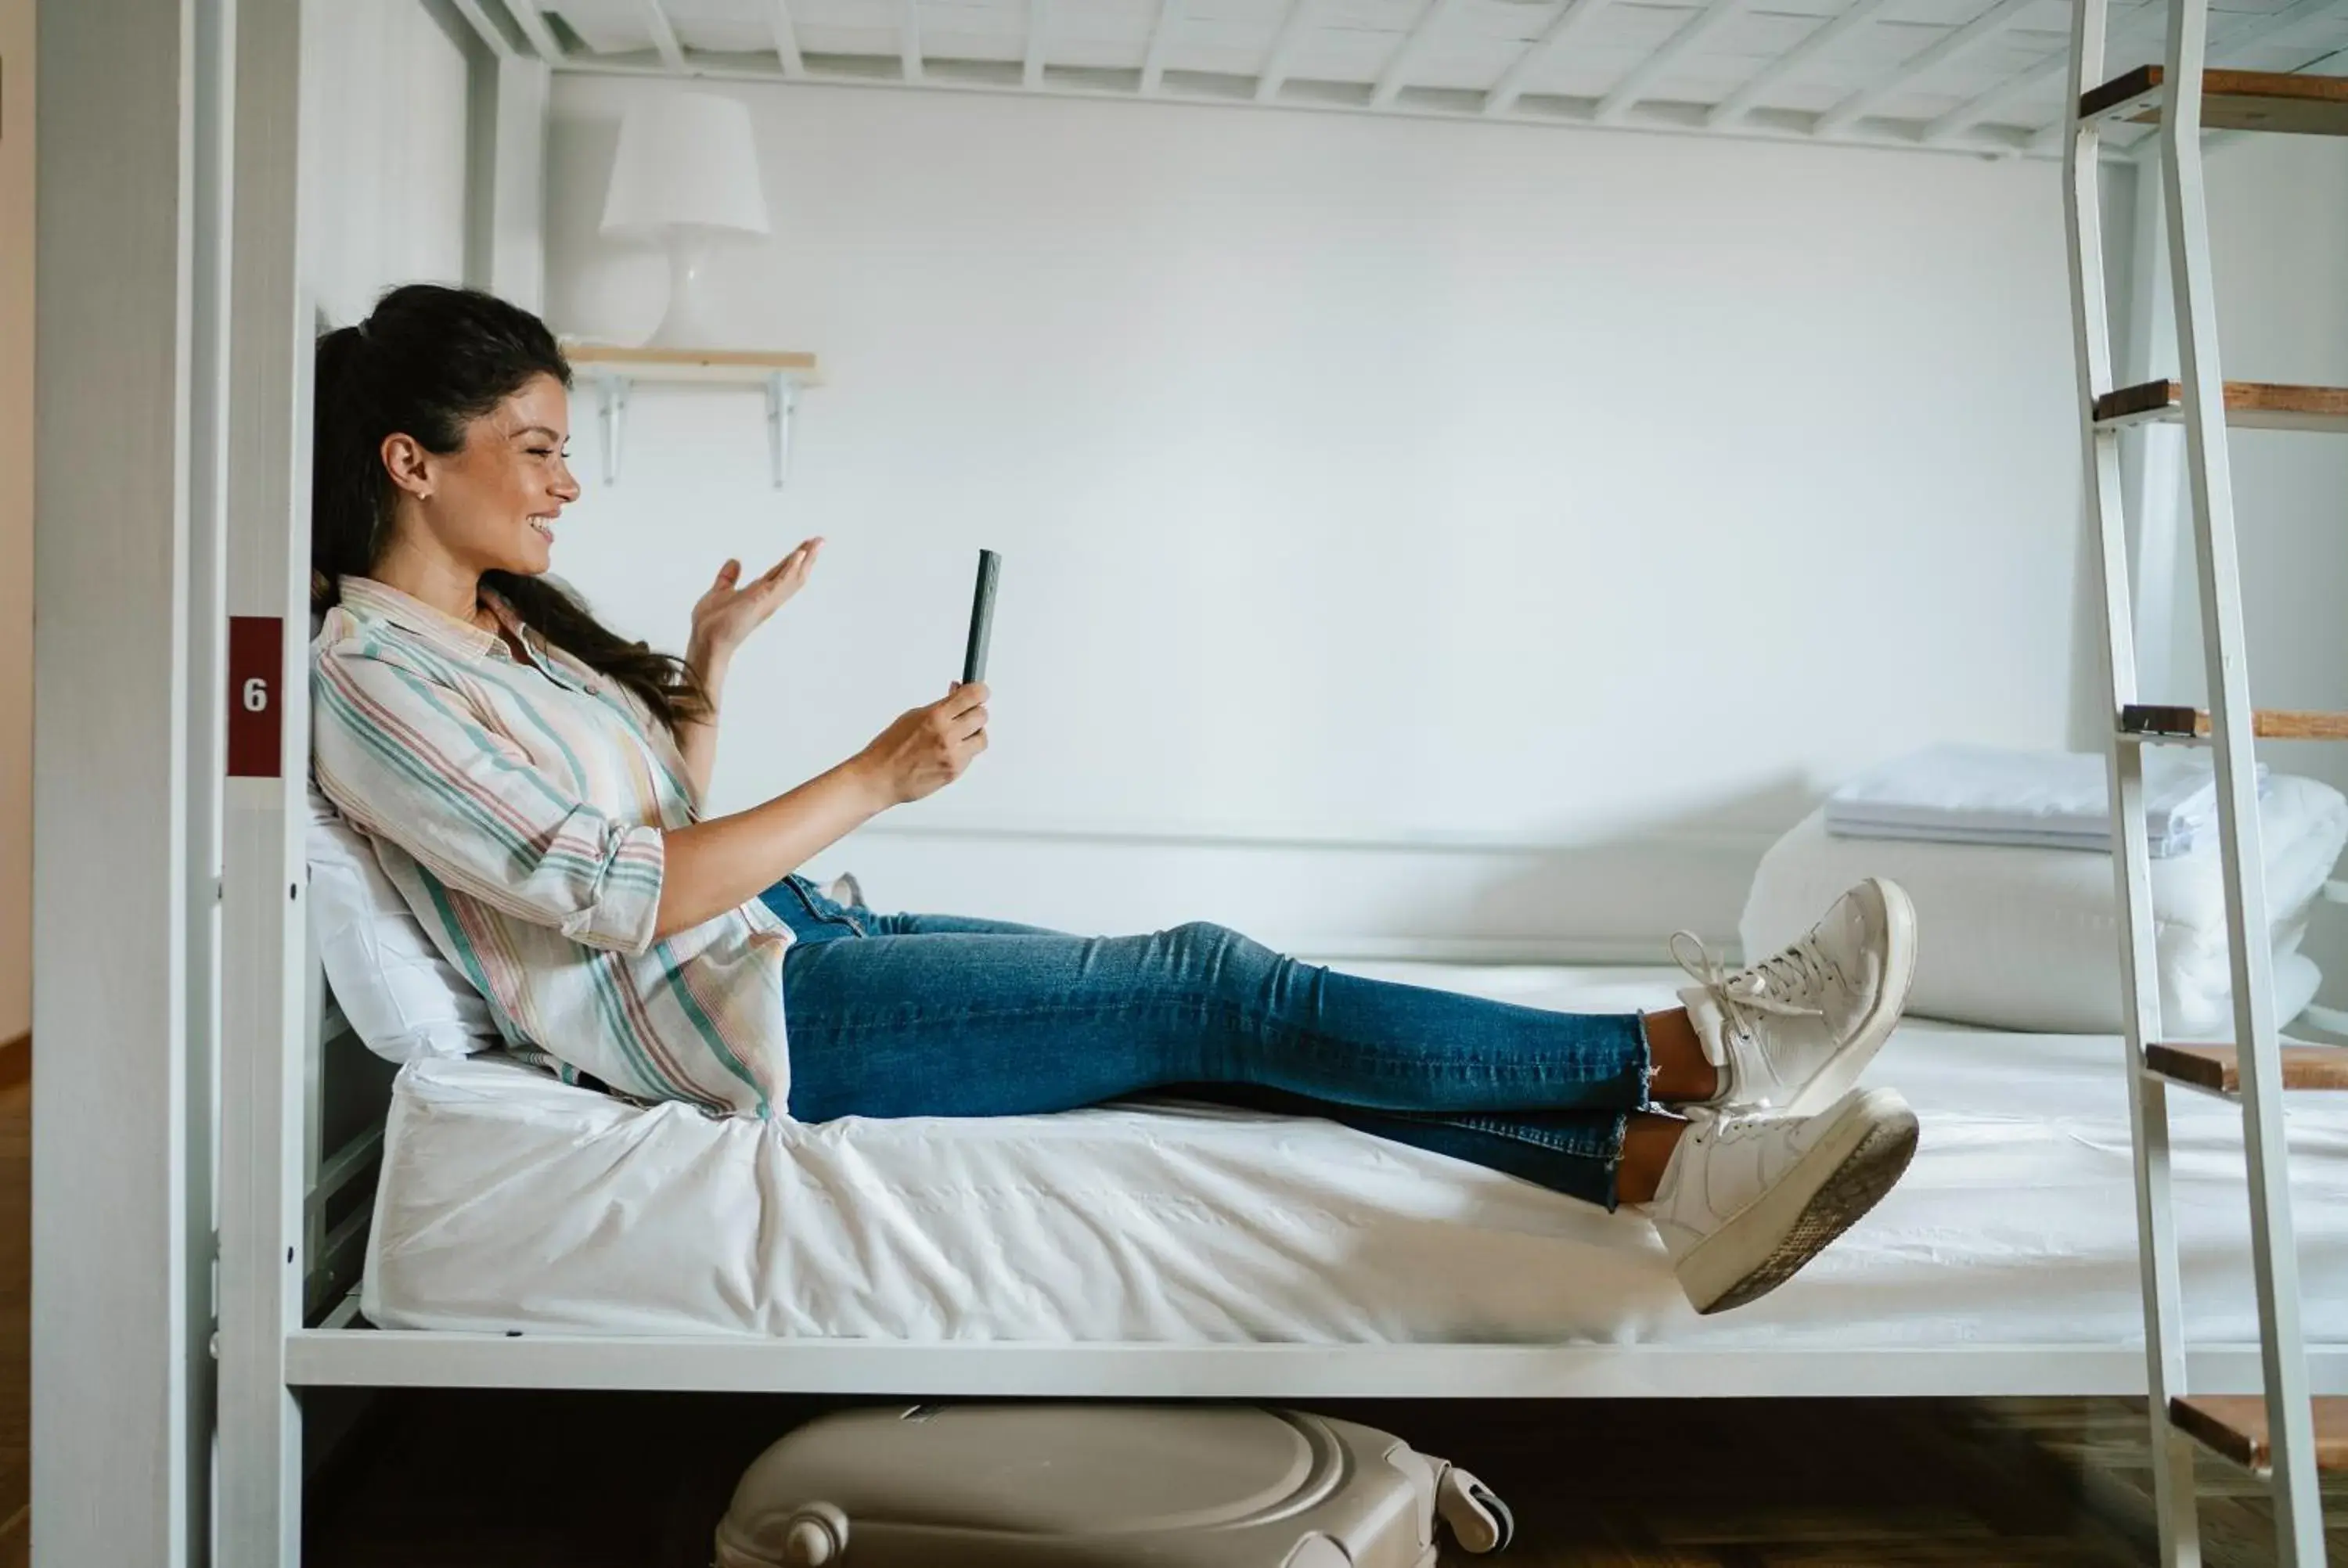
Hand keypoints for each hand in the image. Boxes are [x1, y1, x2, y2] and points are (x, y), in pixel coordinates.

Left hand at [689, 538, 822, 665]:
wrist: (707, 640)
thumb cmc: (712, 623)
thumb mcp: (720, 592)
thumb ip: (728, 578)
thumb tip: (734, 561)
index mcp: (760, 593)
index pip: (781, 572)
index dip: (793, 559)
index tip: (805, 546)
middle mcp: (768, 597)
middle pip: (793, 574)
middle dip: (807, 557)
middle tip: (820, 540)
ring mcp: (768, 600)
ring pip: (794, 578)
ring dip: (806, 560)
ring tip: (817, 543)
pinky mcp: (763, 601)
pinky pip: (782, 582)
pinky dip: (792, 568)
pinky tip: (800, 555)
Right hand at [854, 681, 989, 805]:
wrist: (880, 777)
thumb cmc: (890, 749)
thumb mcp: (913, 717)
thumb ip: (940, 706)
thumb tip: (957, 693)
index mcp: (935, 716)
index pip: (973, 695)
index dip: (980, 691)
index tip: (980, 691)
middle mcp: (947, 735)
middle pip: (982, 715)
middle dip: (975, 712)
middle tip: (966, 714)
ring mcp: (953, 755)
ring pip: (982, 738)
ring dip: (974, 734)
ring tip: (959, 734)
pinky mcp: (955, 771)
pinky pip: (971, 756)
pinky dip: (965, 752)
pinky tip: (950, 750)